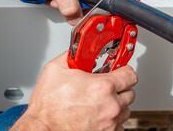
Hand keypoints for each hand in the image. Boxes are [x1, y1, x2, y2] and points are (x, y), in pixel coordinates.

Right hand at [12, 52, 137, 130]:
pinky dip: (112, 120)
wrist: (42, 128)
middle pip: (130, 93)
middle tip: (106, 85)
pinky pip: (119, 125)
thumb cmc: (47, 105)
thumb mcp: (55, 69)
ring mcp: (109, 123)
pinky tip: (99, 114)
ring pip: (125, 109)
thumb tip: (78, 50)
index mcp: (102, 87)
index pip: (130, 75)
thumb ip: (72, 55)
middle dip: (120, 87)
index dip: (124, 70)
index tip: (119, 70)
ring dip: (116, 104)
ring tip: (101, 101)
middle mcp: (110, 106)